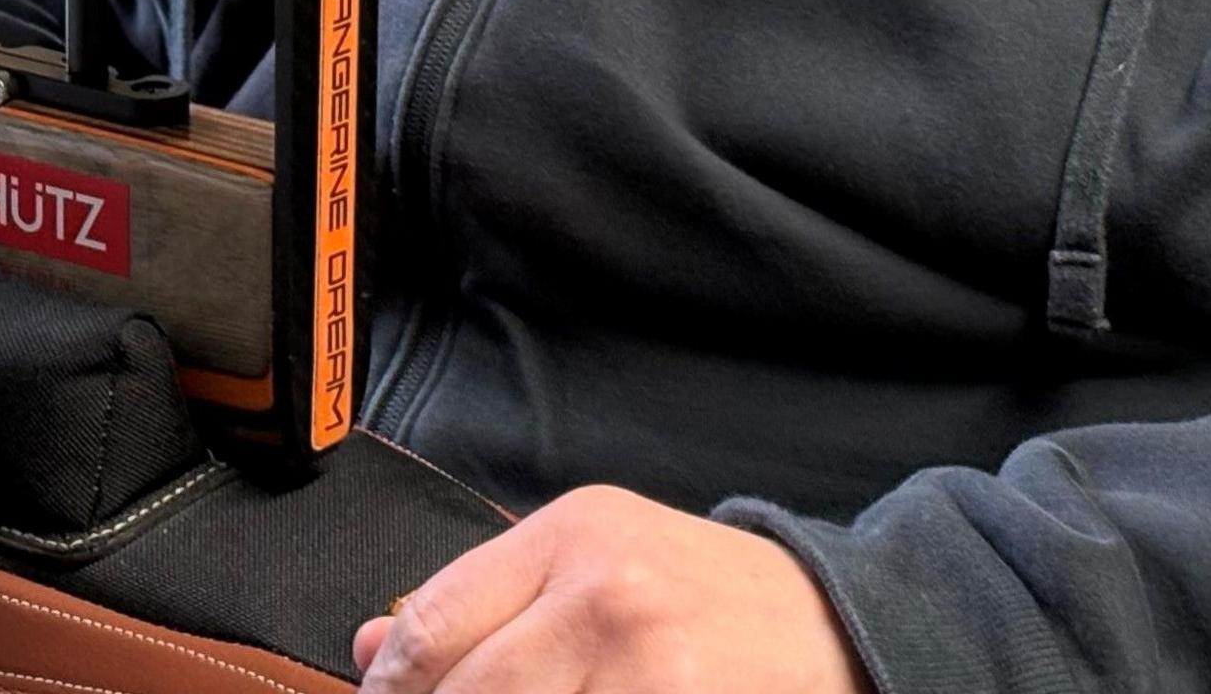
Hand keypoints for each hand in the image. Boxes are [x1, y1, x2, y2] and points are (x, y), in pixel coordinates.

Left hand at [352, 485, 868, 693]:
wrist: (838, 627)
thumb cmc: (704, 598)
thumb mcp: (597, 560)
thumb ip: (483, 598)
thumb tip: (371, 649)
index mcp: (572, 532)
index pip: (431, 624)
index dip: (391, 689)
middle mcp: (602, 591)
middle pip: (463, 693)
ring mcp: (643, 666)